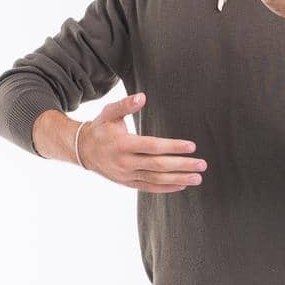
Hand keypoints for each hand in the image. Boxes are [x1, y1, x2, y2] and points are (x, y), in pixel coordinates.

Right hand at [78, 94, 207, 191]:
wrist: (82, 150)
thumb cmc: (100, 128)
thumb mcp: (109, 113)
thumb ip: (125, 104)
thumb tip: (142, 96)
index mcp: (122, 144)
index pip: (152, 146)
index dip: (173, 147)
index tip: (192, 146)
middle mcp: (125, 162)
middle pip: (158, 165)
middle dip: (182, 165)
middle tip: (202, 165)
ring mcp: (126, 175)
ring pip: (156, 180)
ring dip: (179, 179)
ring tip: (198, 178)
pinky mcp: (127, 183)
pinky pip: (149, 188)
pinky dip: (166, 188)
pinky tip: (182, 185)